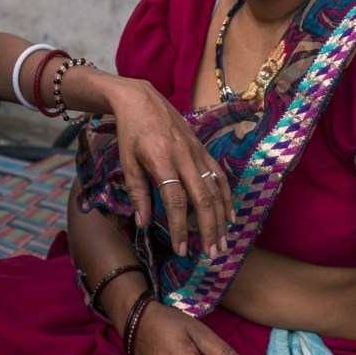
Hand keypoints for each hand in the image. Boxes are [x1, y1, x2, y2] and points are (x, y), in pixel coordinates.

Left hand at [106, 79, 231, 258]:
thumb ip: (136, 193)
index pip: (175, 201)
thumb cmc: (130, 133)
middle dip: (208, 229)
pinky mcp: (202, 149)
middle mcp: (184, 156)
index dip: (179, 228)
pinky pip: (220, 176)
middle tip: (211, 254)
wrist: (141, 100)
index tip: (181, 249)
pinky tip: (229, 215)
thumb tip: (142, 223)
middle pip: (203, 199)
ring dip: (221, 218)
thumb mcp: (126, 162)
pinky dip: (227, 197)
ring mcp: (197, 152)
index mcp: (162, 160)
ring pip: (216, 189)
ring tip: (222, 242)